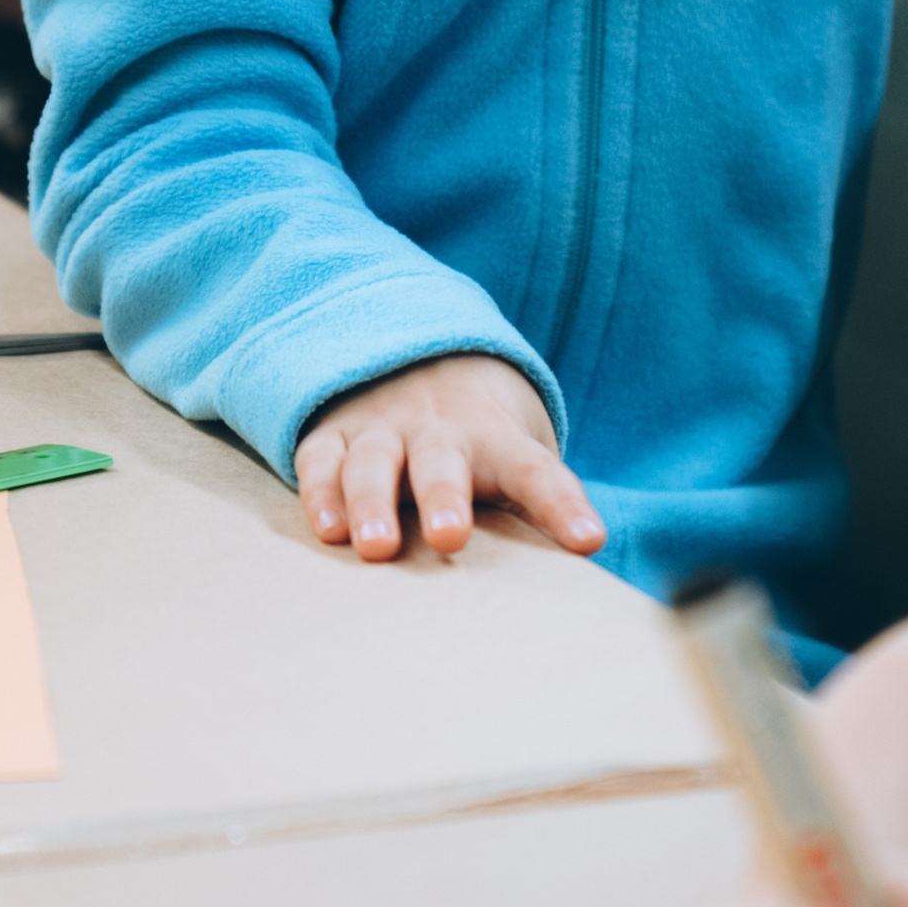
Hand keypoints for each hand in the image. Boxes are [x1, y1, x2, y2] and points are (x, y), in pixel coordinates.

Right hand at [291, 352, 606, 561]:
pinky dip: (322, 492)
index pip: (536, 471)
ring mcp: (381, 429)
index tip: (586, 539)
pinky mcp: (332, 436)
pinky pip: (322, 460)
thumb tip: (580, 556)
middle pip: (443, 463)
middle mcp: (438, 430)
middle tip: (451, 536)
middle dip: (445, 498)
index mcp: (496, 439)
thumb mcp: (518, 452)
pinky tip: (328, 528)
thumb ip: (535, 503)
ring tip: (377, 548)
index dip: (562, 505)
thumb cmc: (480, 432)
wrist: (417, 350)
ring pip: (374, 463)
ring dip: (373, 503)